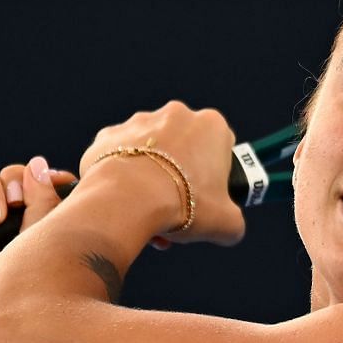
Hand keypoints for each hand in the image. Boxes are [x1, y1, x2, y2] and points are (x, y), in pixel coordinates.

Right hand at [0, 156, 73, 342]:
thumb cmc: (14, 306)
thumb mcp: (37, 252)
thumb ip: (42, 208)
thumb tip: (44, 166)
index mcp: (37, 234)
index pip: (41, 190)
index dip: (46, 180)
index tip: (63, 180)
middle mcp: (8, 230)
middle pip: (11, 181)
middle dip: (12, 184)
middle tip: (14, 204)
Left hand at [77, 102, 244, 248]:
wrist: (129, 199)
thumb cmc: (183, 205)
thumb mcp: (226, 223)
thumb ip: (233, 221)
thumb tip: (229, 227)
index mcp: (211, 126)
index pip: (221, 148)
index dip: (215, 176)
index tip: (205, 197)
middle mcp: (176, 114)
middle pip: (183, 150)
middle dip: (180, 178)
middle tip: (175, 211)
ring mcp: (139, 122)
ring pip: (150, 154)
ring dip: (151, 180)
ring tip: (146, 215)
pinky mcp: (109, 135)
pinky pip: (119, 158)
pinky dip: (122, 177)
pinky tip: (124, 203)